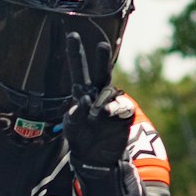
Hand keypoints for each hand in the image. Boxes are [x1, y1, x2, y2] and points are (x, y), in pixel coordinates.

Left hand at [62, 33, 133, 167]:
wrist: (97, 161)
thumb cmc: (81, 140)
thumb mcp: (71, 128)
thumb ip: (75, 113)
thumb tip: (85, 99)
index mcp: (82, 94)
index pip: (78, 71)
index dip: (76, 54)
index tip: (72, 35)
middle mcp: (98, 95)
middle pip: (101, 72)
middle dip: (101, 59)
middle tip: (101, 45)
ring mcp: (112, 104)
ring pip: (109, 91)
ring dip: (101, 101)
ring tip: (95, 116)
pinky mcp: (124, 114)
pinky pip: (122, 105)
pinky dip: (113, 108)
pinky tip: (103, 114)